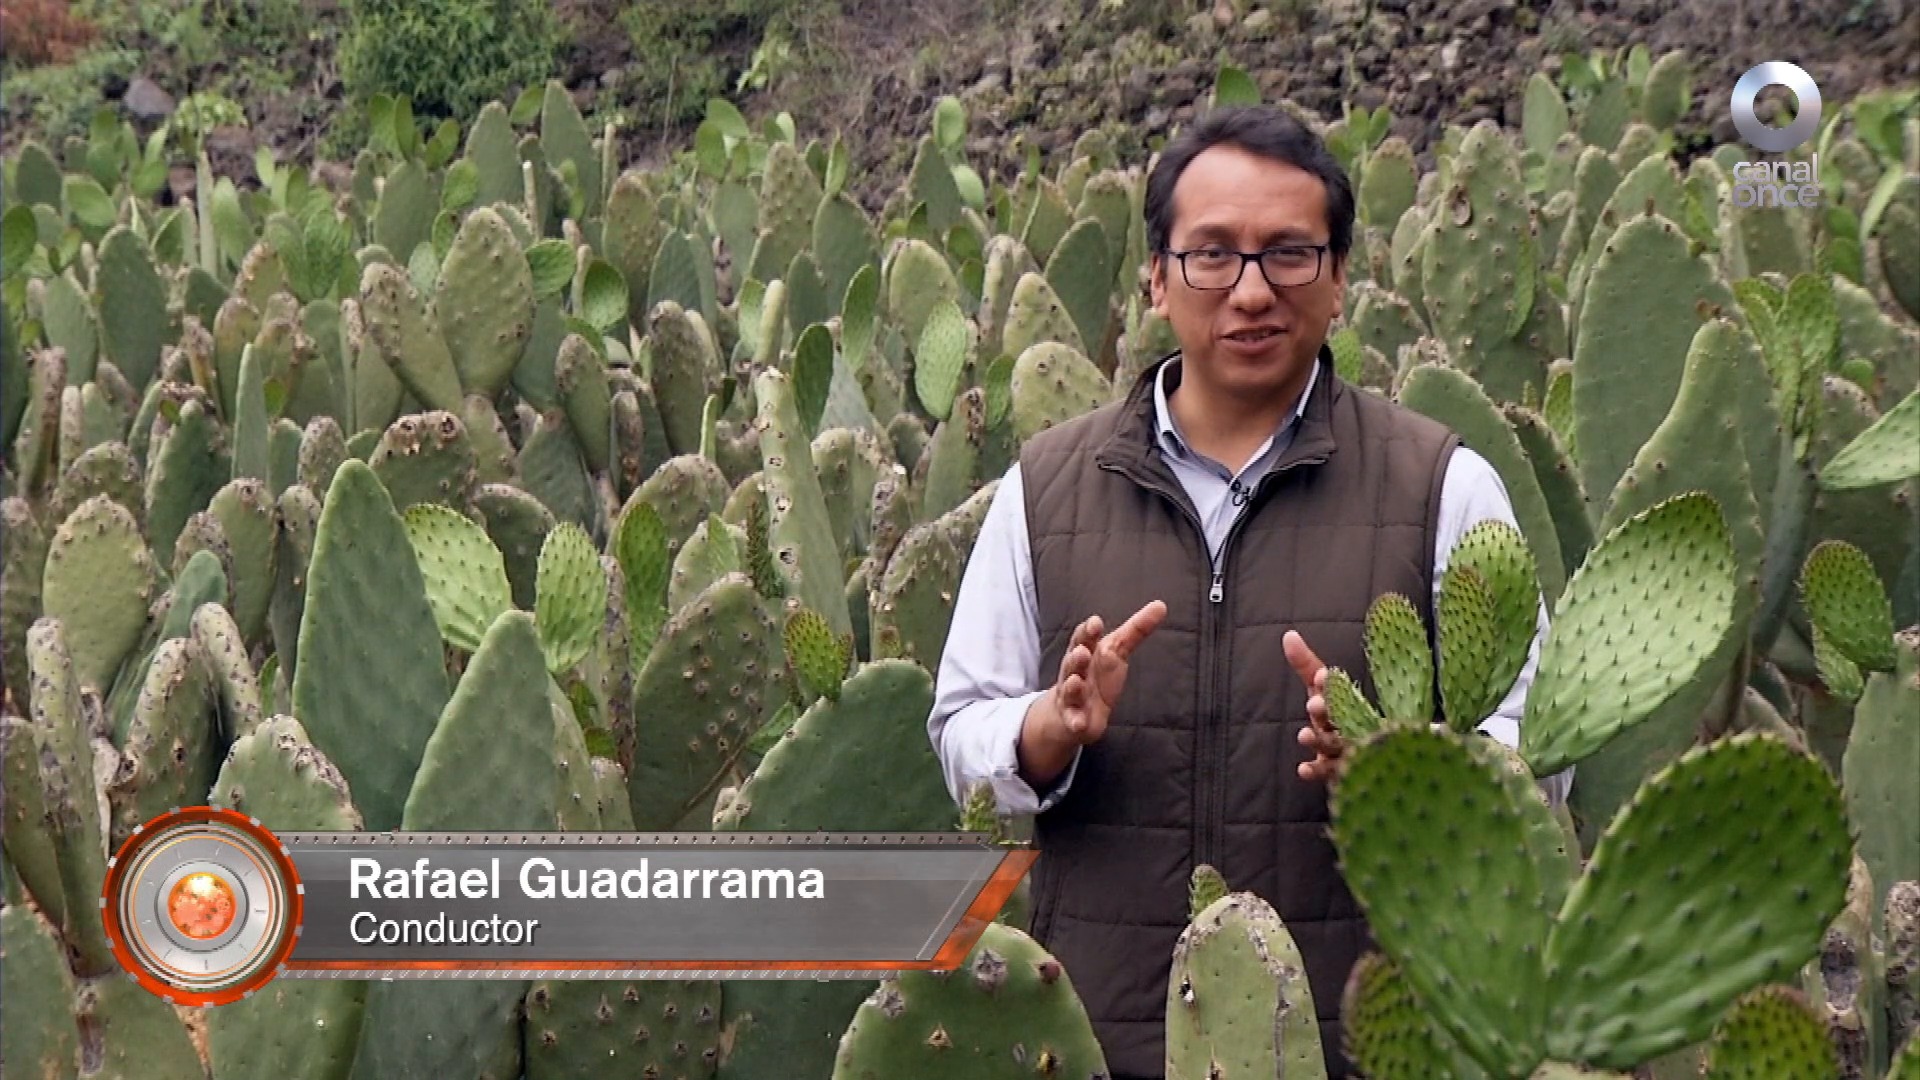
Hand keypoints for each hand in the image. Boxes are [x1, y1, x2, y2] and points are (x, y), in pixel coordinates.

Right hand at [1018, 601, 1167, 784]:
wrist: (1074, 710)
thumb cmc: (1098, 673)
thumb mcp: (1117, 650)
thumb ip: (1137, 629)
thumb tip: (1161, 605)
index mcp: (1087, 652)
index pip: (1084, 638)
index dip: (1089, 631)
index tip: (1095, 622)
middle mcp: (1076, 672)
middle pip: (1073, 662)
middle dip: (1077, 656)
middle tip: (1083, 651)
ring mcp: (1073, 695)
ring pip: (1070, 689)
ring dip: (1072, 686)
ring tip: (1076, 682)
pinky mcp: (1074, 718)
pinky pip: (1072, 720)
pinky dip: (1075, 721)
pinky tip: (1079, 723)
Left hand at [1285, 630, 1346, 784]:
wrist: (1367, 754)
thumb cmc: (1337, 715)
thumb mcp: (1320, 690)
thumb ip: (1305, 665)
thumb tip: (1288, 635)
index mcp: (1348, 703)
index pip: (1340, 692)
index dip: (1329, 686)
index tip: (1321, 675)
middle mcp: (1351, 726)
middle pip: (1341, 718)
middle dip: (1328, 711)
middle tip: (1314, 704)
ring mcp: (1347, 750)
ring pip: (1335, 746)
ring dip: (1320, 741)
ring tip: (1304, 735)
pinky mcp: (1337, 773)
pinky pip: (1327, 774)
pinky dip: (1315, 772)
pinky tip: (1303, 769)